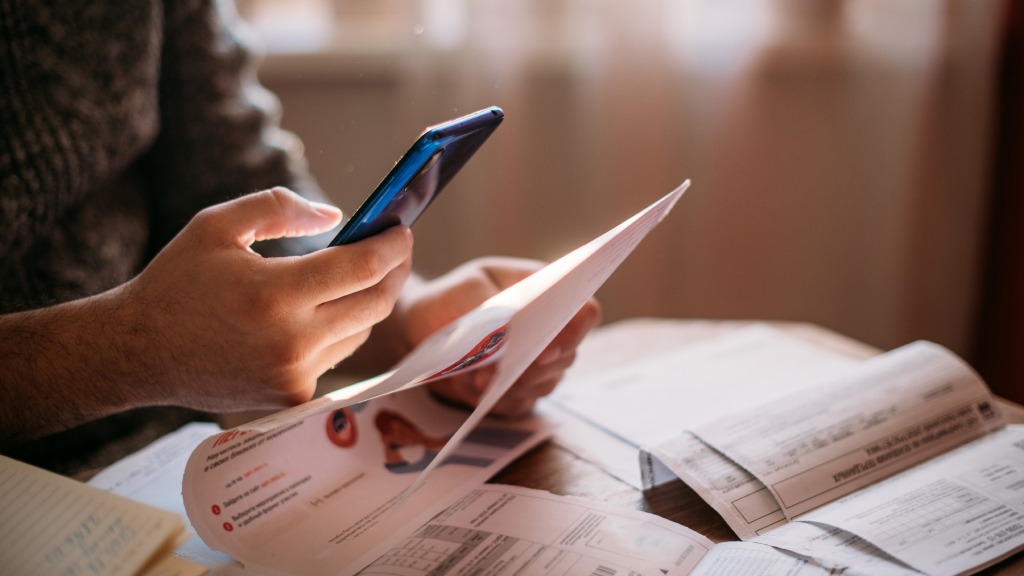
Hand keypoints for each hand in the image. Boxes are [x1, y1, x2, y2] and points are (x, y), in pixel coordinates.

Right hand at [123, 187, 412, 411]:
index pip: (361, 268)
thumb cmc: (177, 282)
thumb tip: (337, 217)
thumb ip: (279, 208)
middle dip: (394, 272)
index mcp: (274, 295)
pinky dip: (341, 328)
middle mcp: (291, 342)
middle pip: (375, 304)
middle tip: (397, 248)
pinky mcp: (292, 397)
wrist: (138, 353)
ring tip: (366, 273)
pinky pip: (336, 355)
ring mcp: (295, 375)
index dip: (391, 246)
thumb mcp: (217, 225)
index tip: (402, 229)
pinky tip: (333, 307)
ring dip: (370, 300)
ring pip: (360, 331)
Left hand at [388, 257, 601, 416]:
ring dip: (509, 386)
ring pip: (543, 385)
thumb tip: (509, 338)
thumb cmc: (452, 297)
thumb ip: (491, 309)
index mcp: (548, 294)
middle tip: (495, 372)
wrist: (426, 326)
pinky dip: (494, 400)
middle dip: (530, 368)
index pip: (584, 313)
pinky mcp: (518, 391)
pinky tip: (469, 387)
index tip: (547, 348)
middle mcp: (552, 332)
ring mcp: (538, 365)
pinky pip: (518, 405)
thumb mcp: (466, 290)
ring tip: (472, 379)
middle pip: (565, 357)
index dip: (574, 332)